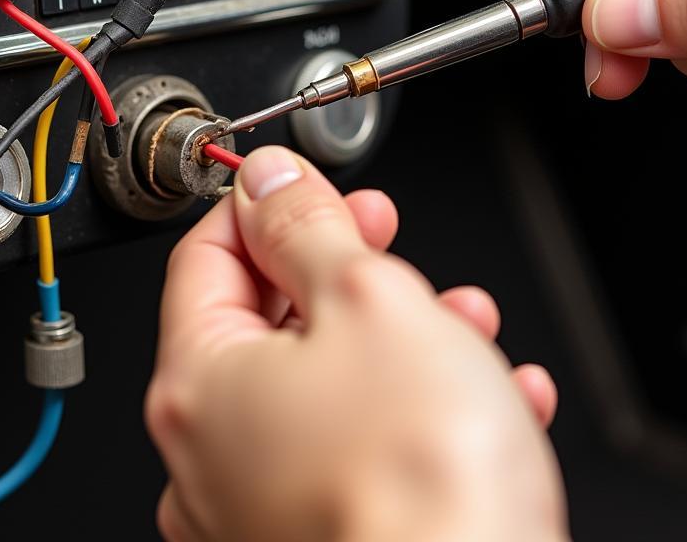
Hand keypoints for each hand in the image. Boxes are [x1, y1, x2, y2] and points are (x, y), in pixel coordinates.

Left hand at [145, 146, 566, 541]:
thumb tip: (269, 180)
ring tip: (460, 316)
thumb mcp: (364, 297)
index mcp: (199, 386)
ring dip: (397, 336)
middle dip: (340, 268)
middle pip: (268, 322)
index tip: (304, 183)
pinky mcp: (325, 540)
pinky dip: (419, 410)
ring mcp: (265, 511)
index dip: (260, 205)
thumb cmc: (418, 480)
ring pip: (328, 385)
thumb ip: (307, 225)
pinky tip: (487, 393)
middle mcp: (214, 459)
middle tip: (382, 236)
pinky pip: (366, 451)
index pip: (206, 259)